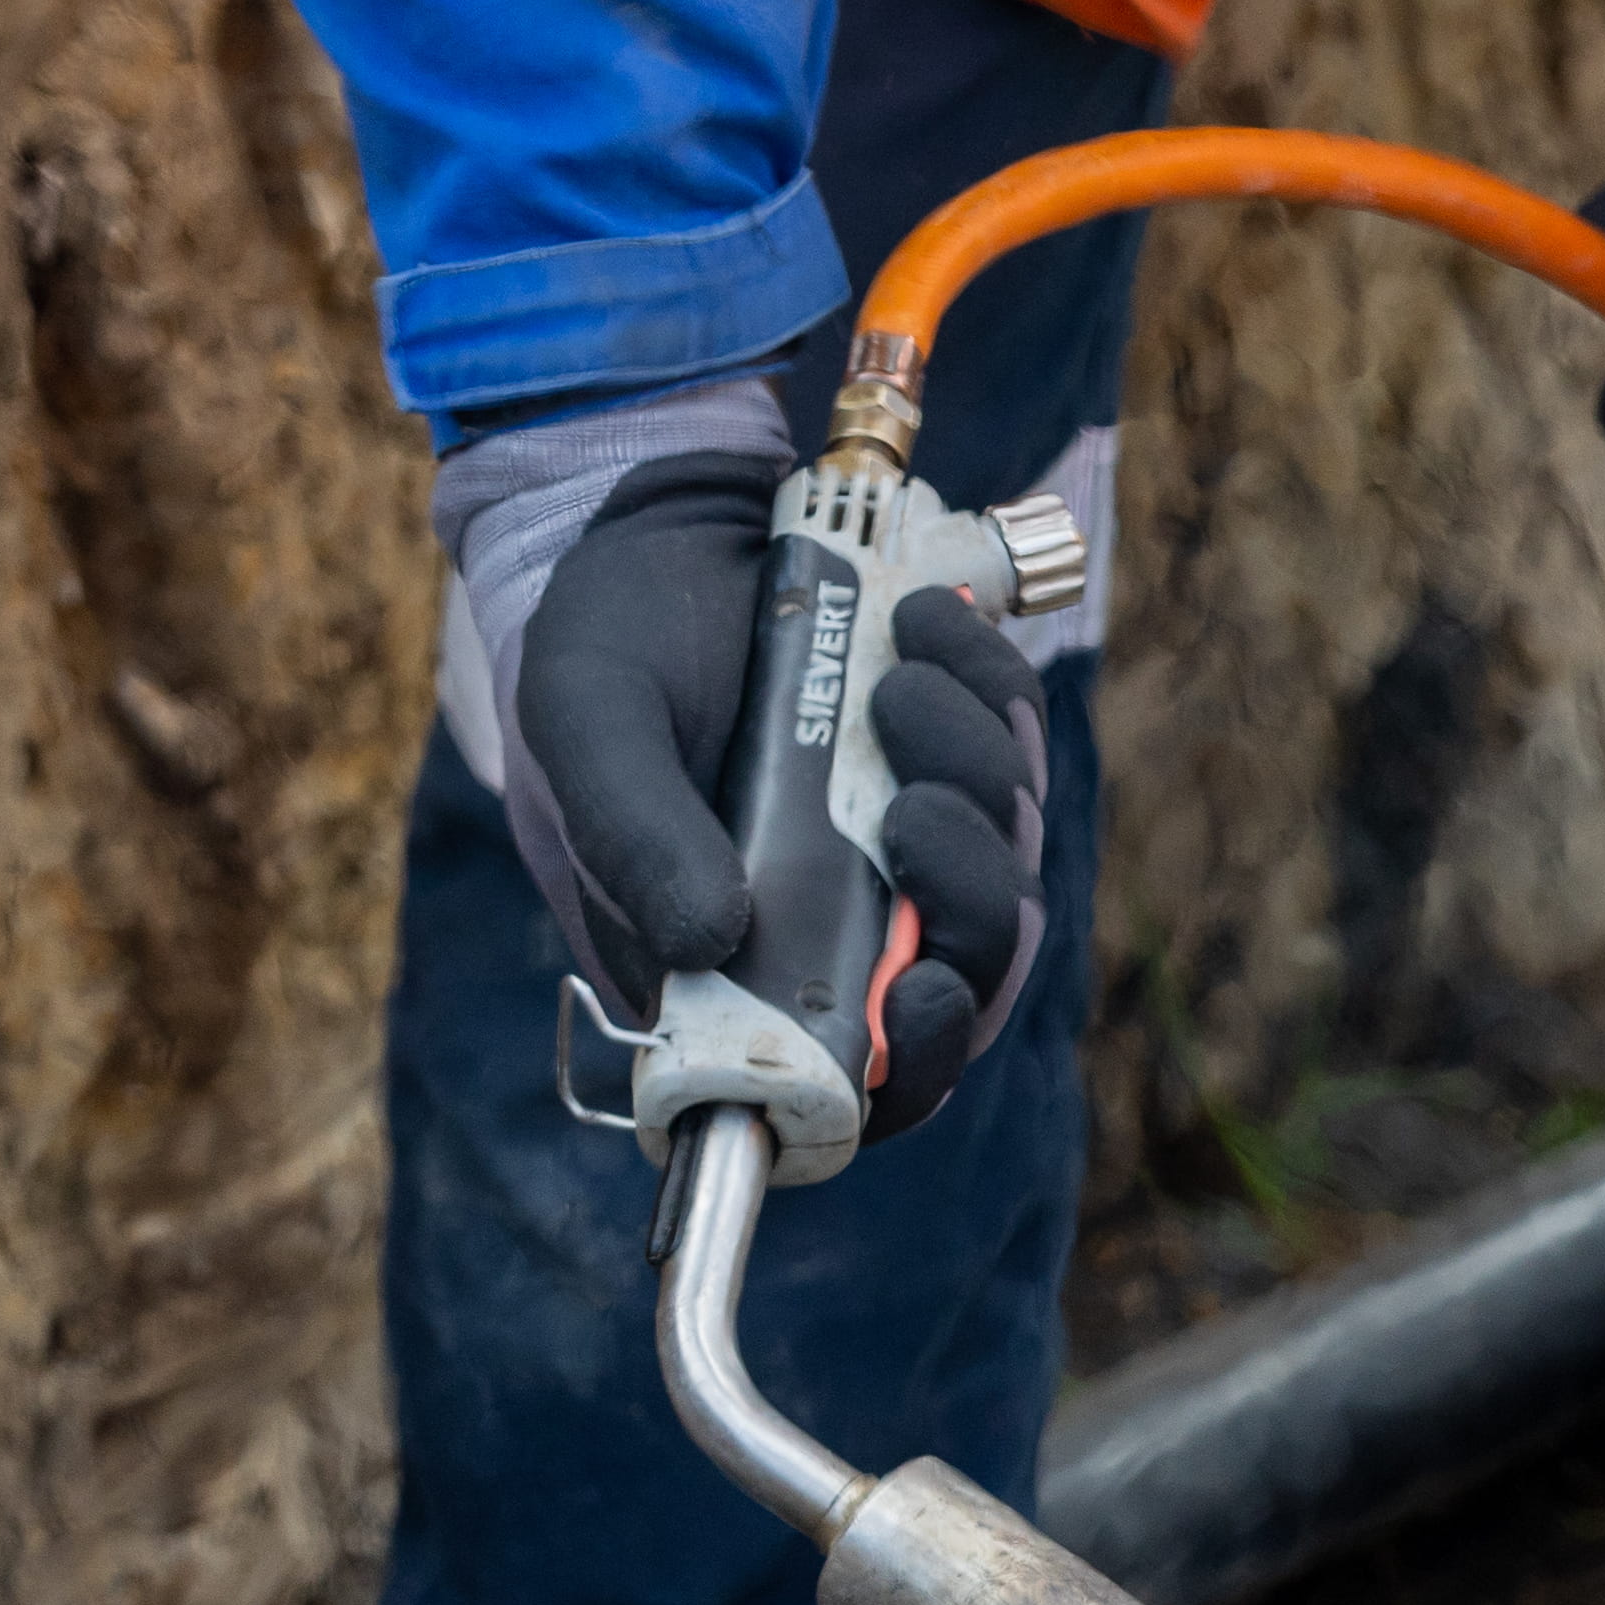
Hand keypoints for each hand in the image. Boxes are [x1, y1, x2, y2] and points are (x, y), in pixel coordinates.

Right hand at [456, 407, 1053, 1142]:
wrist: (655, 519)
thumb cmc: (601, 641)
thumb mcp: (587, 726)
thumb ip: (634, 839)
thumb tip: (710, 940)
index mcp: (731, 968)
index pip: (853, 1084)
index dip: (912, 1065)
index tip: (926, 990)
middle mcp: (831, 927)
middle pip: (962, 982)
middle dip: (968, 897)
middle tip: (914, 802)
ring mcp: (901, 851)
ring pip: (1007, 873)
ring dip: (981, 779)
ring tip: (900, 674)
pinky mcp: (951, 765)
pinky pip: (1017, 760)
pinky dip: (992, 696)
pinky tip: (926, 627)